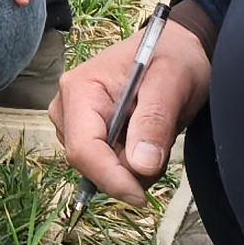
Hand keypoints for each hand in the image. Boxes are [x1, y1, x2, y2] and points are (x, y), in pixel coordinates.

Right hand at [53, 11, 208, 206]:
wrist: (175, 48)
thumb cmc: (174, 56)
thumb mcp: (174, 81)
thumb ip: (155, 120)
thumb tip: (139, 166)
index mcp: (81, 89)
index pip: (83, 149)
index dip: (110, 178)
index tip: (141, 196)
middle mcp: (67, 106)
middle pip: (88, 162)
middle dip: (127, 170)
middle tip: (161, 146)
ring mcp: (74, 121)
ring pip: (98, 168)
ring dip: (131, 166)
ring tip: (155, 135)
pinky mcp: (86, 132)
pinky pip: (105, 164)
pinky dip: (130, 163)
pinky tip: (145, 140)